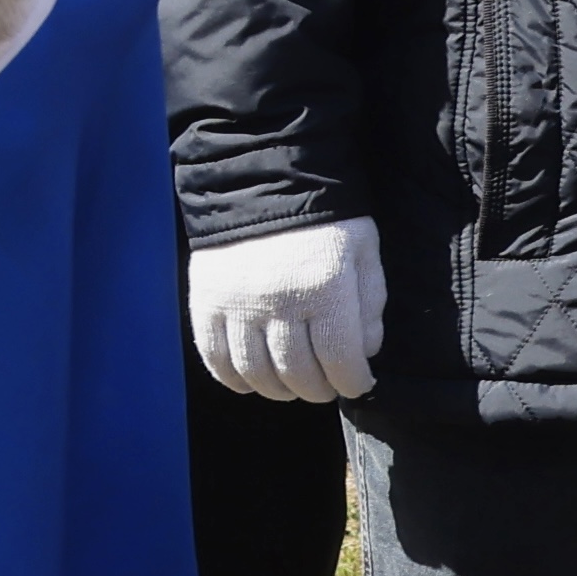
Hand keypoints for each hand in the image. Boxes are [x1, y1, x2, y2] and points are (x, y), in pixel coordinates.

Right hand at [186, 215, 383, 403]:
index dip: (353, 381)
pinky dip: (234, 380)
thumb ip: (370, 305)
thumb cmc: (327, 220)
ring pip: (257, 373)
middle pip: (298, 373)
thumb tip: (364, 353)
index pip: (340, 359)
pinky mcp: (206, 304)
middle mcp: (279, 303)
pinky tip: (252, 383)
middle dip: (318, 389)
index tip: (358, 383)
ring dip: (278, 391)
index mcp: (326, 289)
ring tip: (293, 388)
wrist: (264, 184)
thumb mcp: (364, 254)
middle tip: (326, 388)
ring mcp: (238, 306)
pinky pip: (215, 357)